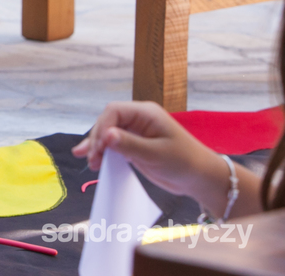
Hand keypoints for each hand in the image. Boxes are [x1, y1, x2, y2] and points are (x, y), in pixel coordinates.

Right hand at [71, 101, 224, 201]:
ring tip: (91, 162)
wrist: (200, 178)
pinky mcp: (135, 145)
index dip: (102, 127)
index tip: (99, 147)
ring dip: (97, 146)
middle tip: (93, 159)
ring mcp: (136, 132)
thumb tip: (105, 135)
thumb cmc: (184, 162)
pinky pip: (114, 144)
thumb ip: (129, 144)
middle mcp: (138, 119)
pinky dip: (103, 151)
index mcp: (146, 113)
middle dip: (98, 139)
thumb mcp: (156, 154)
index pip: (114, 112)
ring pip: (108, 133)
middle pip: (108, 122)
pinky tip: (91, 158)